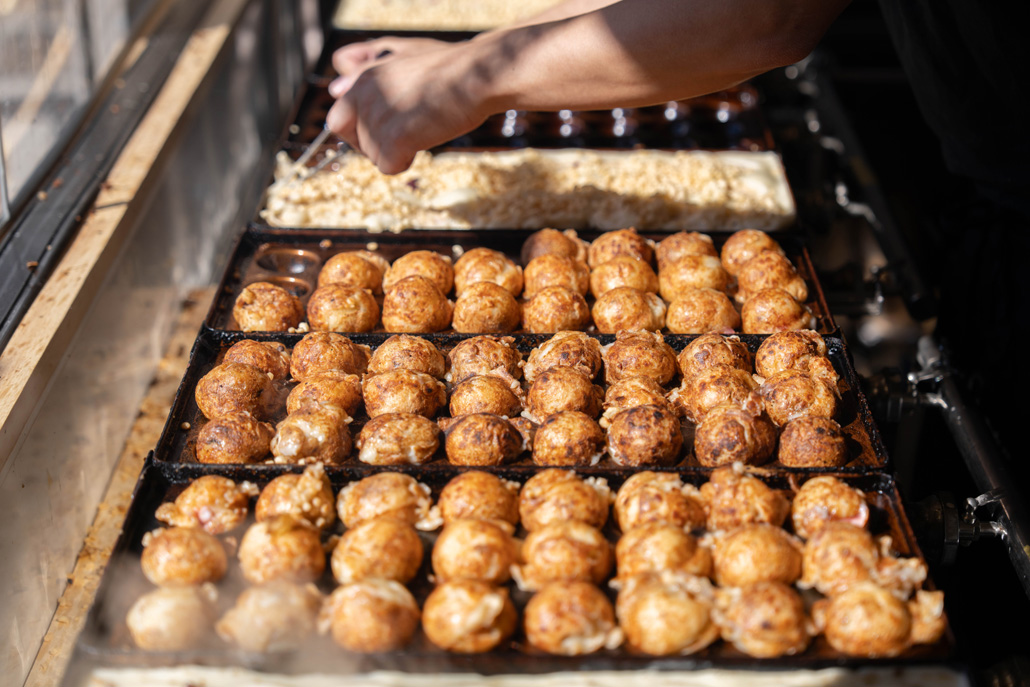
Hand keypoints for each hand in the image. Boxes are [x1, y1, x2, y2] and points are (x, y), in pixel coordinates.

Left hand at [326, 40, 491, 173]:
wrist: (475, 75)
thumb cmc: (448, 71)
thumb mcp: (400, 65)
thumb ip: (369, 81)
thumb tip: (337, 92)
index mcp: (362, 77)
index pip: (337, 118)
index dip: (358, 130)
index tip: (383, 129)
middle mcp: (361, 95)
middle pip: (350, 138)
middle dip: (372, 143)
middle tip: (403, 135)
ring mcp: (375, 118)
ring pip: (372, 156)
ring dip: (396, 151)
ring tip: (423, 129)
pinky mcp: (392, 139)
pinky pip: (388, 167)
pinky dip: (405, 163)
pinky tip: (424, 141)